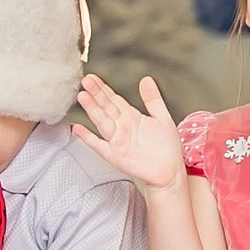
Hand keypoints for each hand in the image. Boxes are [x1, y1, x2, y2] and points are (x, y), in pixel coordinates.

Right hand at [71, 74, 184, 188]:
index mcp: (132, 118)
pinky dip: (88, 138)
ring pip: (102, 121)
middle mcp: (122, 127)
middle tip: (85, 81)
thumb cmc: (167, 148)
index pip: (114, 100)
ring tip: (82, 96)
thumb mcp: (162, 118)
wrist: (170, 172)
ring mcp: (117, 141)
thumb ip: (152, 99)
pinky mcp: (115, 155)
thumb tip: (146, 79)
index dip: (103, 88)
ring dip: (92, 109)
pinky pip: (99, 145)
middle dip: (96, 94)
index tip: (92, 78)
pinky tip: (79, 129)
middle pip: (106, 107)